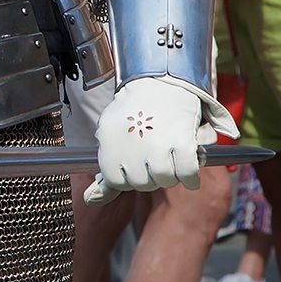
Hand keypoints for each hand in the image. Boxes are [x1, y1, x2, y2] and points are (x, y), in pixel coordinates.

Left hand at [83, 76, 236, 203]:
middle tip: (154, 157)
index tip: (135, 164)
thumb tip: (90, 201)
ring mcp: (158, 141)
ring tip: (170, 159)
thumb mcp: (111, 135)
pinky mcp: (182, 139)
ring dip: (170, 175)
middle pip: (141, 183)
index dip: (128, 177)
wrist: (161, 80)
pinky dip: (190, 176)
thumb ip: (105, 171)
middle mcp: (131, 142)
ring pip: (164, 179)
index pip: (116, 181)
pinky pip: (187, 173)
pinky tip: (187, 169)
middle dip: (149, 175)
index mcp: (109, 139)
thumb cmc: (135, 110)